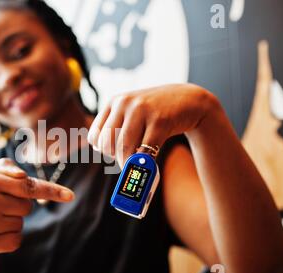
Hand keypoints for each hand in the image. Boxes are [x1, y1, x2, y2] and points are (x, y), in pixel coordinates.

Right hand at [0, 158, 74, 254]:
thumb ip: (8, 169)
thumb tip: (24, 177)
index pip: (28, 186)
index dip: (51, 191)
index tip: (70, 196)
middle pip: (28, 207)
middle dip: (18, 205)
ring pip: (21, 224)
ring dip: (12, 221)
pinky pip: (16, 241)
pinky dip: (10, 237)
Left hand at [87, 84, 218, 166]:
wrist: (188, 100)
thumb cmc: (155, 112)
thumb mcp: (131, 112)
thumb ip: (115, 127)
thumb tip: (99, 150)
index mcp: (114, 102)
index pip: (95, 135)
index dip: (102, 149)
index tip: (113, 152)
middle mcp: (125, 103)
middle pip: (107, 143)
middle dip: (115, 157)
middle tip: (126, 159)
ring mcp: (142, 110)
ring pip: (124, 147)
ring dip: (129, 162)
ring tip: (136, 163)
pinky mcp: (160, 121)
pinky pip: (145, 149)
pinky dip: (144, 161)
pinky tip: (148, 161)